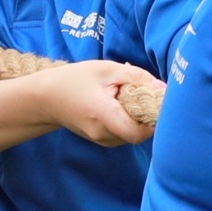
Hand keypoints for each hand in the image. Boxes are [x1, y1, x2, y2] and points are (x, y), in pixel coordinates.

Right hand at [36, 59, 164, 146]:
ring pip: (134, 135)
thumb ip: (137, 78)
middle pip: (139, 133)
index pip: (138, 132)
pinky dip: (129, 122)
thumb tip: (163, 89)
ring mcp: (102, 140)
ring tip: (127, 98)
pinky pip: (125, 134)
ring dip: (138, 118)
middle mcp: (103, 134)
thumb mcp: (107, 69)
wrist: (47, 98)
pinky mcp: (103, 141)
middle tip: (144, 94)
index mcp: (103, 114)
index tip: (158, 102)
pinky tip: (120, 106)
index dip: (154, 120)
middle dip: (147, 116)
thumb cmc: (75, 80)